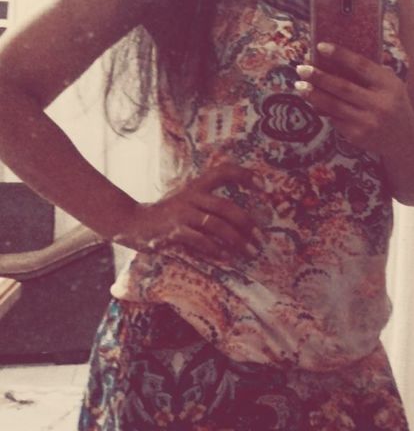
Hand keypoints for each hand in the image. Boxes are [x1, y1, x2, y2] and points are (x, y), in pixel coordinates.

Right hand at [113, 161, 265, 259]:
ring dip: (237, 241)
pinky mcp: (173, 232)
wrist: (131, 223)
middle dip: (247, 223)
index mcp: (196, 185)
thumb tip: (242, 217)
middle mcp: (191, 196)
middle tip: (261, 238)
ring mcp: (181, 214)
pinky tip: (227, 259)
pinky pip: (200, 241)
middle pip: (225, 207)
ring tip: (250, 252)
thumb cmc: (167, 214)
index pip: (223, 171)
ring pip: (216, 226)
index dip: (244, 175)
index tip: (264, 185)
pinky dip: (216, 251)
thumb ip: (208, 201)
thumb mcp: (187, 199)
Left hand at [294, 42, 413, 155]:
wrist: (405, 143)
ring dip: (314, 94)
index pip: (361, 66)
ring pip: (334, 105)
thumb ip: (371, 73)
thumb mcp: (392, 86)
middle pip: (343, 87)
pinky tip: (313, 101)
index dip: (340, 55)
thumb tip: (336, 58)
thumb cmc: (394, 106)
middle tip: (301, 68)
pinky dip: (323, 109)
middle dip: (319, 77)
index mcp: (390, 85)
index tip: (321, 46)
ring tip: (299, 85)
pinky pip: (335, 119)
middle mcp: (380, 104)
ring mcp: (368, 122)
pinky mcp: (358, 136)